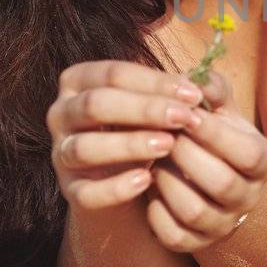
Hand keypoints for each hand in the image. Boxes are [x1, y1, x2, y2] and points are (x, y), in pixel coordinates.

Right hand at [47, 60, 207, 210]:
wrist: (132, 182)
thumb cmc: (147, 128)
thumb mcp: (161, 105)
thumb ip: (180, 92)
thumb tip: (205, 83)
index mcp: (79, 81)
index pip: (113, 74)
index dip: (155, 82)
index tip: (193, 95)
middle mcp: (61, 113)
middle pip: (96, 105)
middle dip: (144, 110)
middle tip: (184, 118)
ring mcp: (61, 154)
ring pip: (85, 147)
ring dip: (129, 145)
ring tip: (168, 145)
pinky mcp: (70, 191)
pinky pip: (86, 192)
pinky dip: (115, 188)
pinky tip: (147, 181)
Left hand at [146, 67, 266, 252]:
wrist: (217, 186)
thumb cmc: (217, 137)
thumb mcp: (222, 111)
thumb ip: (212, 90)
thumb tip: (195, 77)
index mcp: (262, 162)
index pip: (245, 152)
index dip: (213, 132)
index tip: (184, 113)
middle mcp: (247, 198)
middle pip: (220, 182)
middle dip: (186, 154)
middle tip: (161, 135)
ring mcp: (221, 224)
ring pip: (193, 210)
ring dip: (167, 181)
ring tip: (153, 160)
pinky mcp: (193, 244)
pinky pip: (172, 235)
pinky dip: (155, 211)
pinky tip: (148, 187)